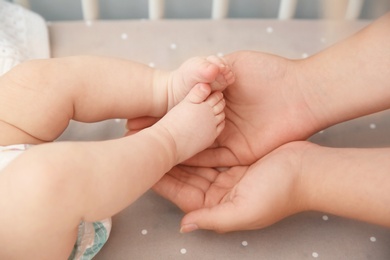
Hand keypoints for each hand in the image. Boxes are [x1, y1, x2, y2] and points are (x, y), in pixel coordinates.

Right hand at [127, 51, 320, 165]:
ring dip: (169, 149)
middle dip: (158, 134)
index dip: (159, 114)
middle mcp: (218, 123)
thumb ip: (209, 72)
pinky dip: (189, 161)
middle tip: (131, 137)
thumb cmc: (270, 74)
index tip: (134, 116)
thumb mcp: (233, 64)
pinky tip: (168, 160)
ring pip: (192, 148)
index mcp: (215, 101)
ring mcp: (226, 140)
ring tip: (144, 150)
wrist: (302, 93)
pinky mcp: (236, 154)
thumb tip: (188, 78)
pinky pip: (209, 160)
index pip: (180, 110)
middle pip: (183, 131)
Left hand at [153, 141, 307, 232]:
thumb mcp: (246, 210)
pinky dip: (196, 141)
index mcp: (219, 207)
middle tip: (144, 144)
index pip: (182, 193)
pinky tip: (182, 130)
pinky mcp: (235, 160)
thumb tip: (184, 226)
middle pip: (185, 177)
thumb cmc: (283, 192)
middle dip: (165, 161)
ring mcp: (227, 175)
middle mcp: (219, 193)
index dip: (162, 180)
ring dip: (177, 150)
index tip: (142, 165)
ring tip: (157, 134)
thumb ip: (214, 219)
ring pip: (194, 162)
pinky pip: (209, 151)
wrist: (311, 170)